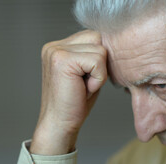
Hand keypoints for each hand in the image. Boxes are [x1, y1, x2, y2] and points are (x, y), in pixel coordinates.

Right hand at [30, 30, 107, 154]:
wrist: (60, 125)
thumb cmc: (74, 103)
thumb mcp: (85, 74)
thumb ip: (91, 55)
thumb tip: (111, 42)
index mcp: (58, 47)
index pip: (92, 37)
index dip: (98, 60)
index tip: (85, 80)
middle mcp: (54, 46)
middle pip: (98, 39)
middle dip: (99, 64)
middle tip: (84, 84)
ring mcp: (56, 51)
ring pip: (100, 50)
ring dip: (99, 73)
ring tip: (82, 87)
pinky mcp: (63, 60)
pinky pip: (98, 61)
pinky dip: (98, 79)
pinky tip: (83, 90)